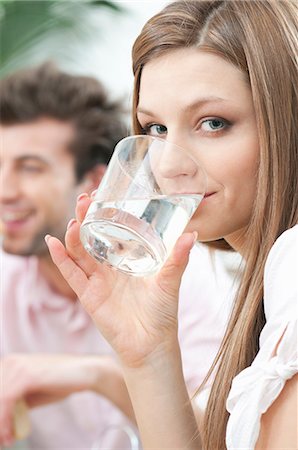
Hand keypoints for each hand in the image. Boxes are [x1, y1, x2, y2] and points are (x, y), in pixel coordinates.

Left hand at [0, 353, 122, 445]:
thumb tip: (2, 421)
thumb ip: (16, 404)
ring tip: (6, 441)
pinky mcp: (27, 375)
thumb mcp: (32, 395)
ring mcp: (18, 366)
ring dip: (0, 424)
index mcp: (10, 364)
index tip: (0, 433)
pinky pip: (7, 400)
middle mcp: (10, 362)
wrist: (85, 372)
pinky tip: (11, 435)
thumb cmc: (60, 383)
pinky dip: (5, 421)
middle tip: (2, 440)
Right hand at [46, 194, 196, 368]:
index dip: (103, 214)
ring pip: (79, 253)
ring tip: (75, 219)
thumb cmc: (162, 313)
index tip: (102, 194)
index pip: (110, 232)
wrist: (153, 344)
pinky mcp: (89, 296)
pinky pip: (72, 275)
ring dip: (73, 235)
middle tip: (84, 198)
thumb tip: (191, 234)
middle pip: (90, 238)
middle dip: (85, 217)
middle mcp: (108, 269)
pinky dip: (61, 259)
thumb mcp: (170, 280)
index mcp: (125, 261)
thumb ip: (178, 258)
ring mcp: (97, 281)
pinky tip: (53, 242)